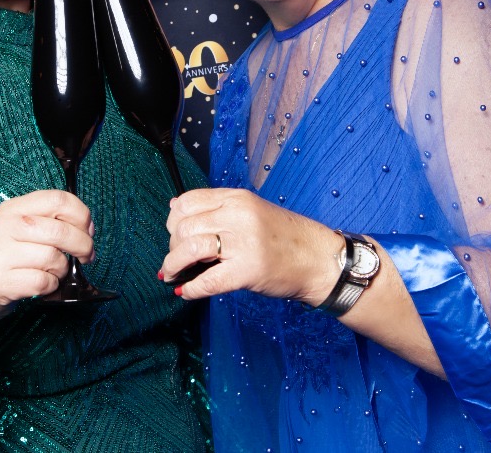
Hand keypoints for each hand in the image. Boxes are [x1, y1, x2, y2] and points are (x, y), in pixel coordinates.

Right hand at [0, 189, 93, 349]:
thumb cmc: (6, 255)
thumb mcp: (21, 227)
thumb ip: (50, 220)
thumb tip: (87, 229)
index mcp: (13, 208)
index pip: (58, 199)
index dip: (82, 215)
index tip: (88, 230)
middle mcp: (3, 226)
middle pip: (60, 230)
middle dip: (82, 245)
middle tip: (86, 256)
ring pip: (53, 258)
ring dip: (62, 269)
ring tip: (53, 271)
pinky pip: (43, 282)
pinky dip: (50, 286)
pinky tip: (42, 284)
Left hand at [161, 188, 341, 303]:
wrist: (318, 259)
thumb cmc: (283, 238)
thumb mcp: (250, 211)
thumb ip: (216, 209)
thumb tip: (174, 207)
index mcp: (237, 198)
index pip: (188, 201)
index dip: (173, 221)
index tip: (175, 235)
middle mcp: (238, 215)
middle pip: (185, 226)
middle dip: (172, 247)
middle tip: (175, 261)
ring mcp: (244, 242)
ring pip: (190, 249)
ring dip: (173, 266)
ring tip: (173, 276)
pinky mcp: (248, 270)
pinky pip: (208, 280)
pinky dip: (191, 288)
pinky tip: (187, 292)